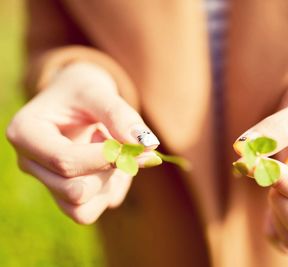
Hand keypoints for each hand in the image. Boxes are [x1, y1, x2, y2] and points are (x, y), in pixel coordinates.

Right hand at [7, 62, 160, 223]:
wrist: (77, 101)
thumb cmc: (83, 92)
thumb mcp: (99, 92)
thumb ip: (121, 115)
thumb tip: (148, 145)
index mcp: (26, 133)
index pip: (65, 161)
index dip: (106, 158)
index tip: (135, 145)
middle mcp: (30, 164)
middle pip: (74, 191)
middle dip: (108, 170)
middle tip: (116, 140)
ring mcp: (47, 183)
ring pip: (81, 210)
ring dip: (109, 184)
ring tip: (109, 152)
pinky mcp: (64, 197)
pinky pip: (91, 210)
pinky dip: (110, 191)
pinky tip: (111, 166)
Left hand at [233, 75, 287, 251]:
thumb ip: (277, 127)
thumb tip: (241, 149)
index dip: (279, 179)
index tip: (256, 159)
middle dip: (280, 205)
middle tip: (274, 173)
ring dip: (274, 211)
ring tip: (279, 177)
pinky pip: (282, 239)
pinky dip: (270, 220)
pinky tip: (275, 189)